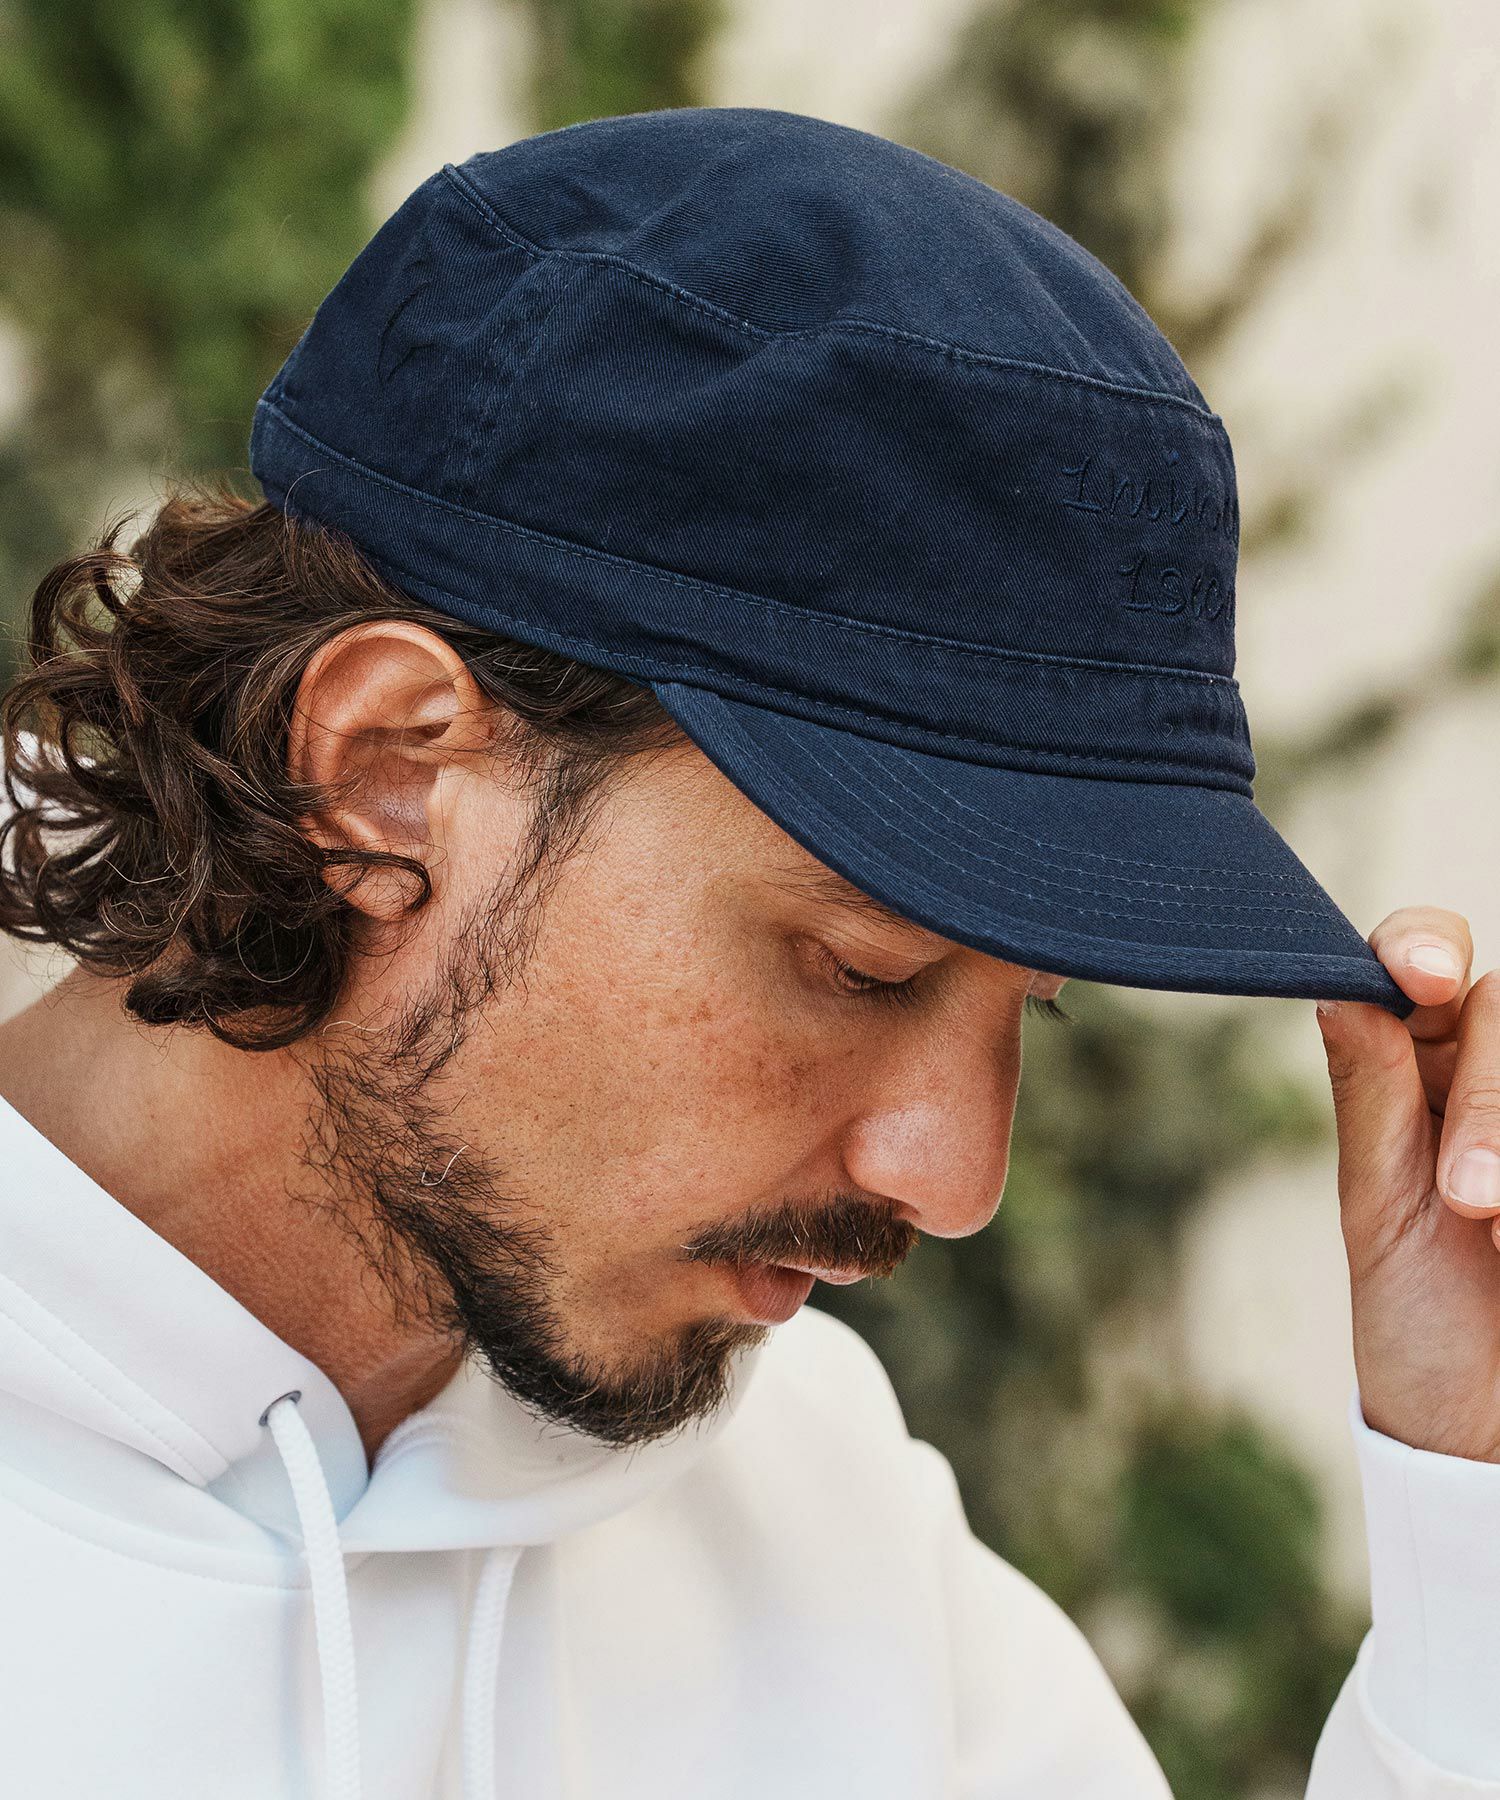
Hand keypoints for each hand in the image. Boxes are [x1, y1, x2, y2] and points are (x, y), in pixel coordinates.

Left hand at [1317, 909, 1499, 1461]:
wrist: (1482, 1433)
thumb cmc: (1421, 1326)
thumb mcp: (1381, 1212)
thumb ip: (1371, 1099)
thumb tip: (1340, 989)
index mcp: (1414, 1069)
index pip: (1421, 961)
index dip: (1422, 943)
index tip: (1422, 975)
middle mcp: (1485, 1076)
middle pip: (1499, 1007)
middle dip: (1486, 1098)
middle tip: (1470, 1195)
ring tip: (1495, 1225)